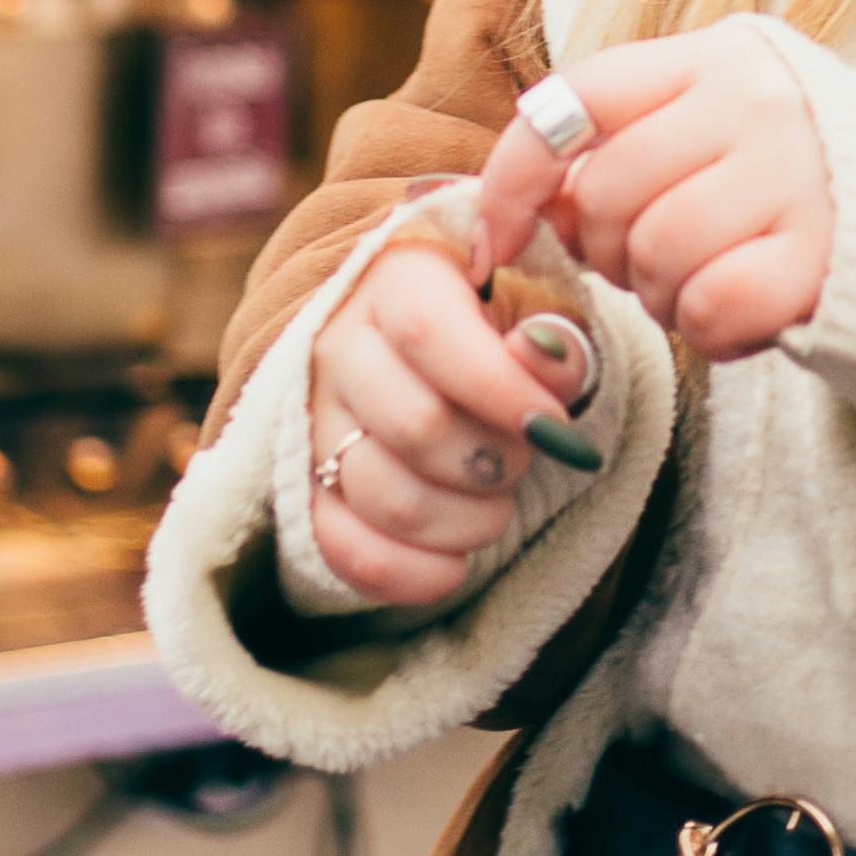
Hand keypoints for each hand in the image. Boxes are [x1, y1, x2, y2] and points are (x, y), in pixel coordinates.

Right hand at [301, 111, 593, 611]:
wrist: (425, 353)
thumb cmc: (493, 327)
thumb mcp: (535, 310)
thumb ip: (550, 337)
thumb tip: (549, 354)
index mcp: (393, 282)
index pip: (429, 333)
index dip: (496, 387)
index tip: (551, 425)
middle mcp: (336, 346)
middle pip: (414, 425)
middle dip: (492, 460)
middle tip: (524, 458)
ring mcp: (312, 421)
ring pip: (384, 494)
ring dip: (464, 520)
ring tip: (497, 503)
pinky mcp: (304, 489)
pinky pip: (343, 548)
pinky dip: (409, 574)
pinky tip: (454, 566)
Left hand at [545, 25, 834, 363]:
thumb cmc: (785, 178)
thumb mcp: (706, 128)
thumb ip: (621, 149)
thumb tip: (532, 215)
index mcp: (715, 57)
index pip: (579, 97)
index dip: (516, 173)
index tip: (497, 237)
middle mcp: (755, 102)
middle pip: (608, 192)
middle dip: (608, 250)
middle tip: (654, 262)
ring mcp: (794, 173)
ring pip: (655, 254)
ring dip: (661, 294)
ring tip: (705, 283)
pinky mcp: (822, 252)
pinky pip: (711, 307)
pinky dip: (709, 332)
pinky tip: (742, 314)